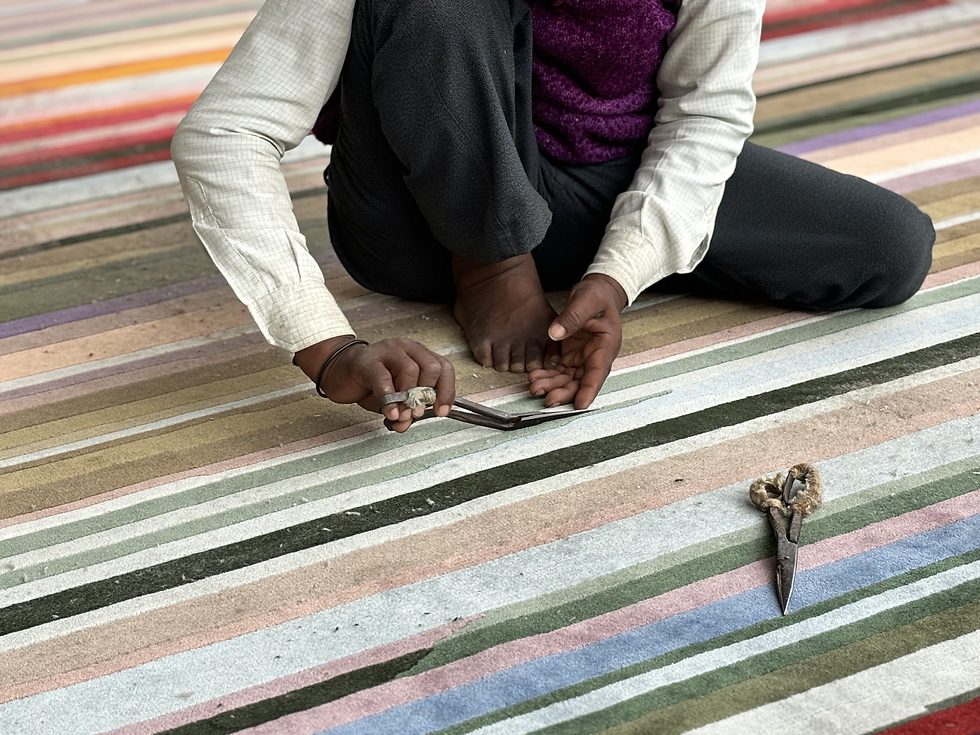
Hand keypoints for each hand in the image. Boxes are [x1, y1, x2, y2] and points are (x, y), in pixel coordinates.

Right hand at [294, 336, 454, 432]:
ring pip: (410, 370)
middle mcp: (406, 349)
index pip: (443, 368)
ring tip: (400, 414)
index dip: (446, 391)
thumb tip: (406, 424)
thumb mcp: (394, 401)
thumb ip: (404, 412)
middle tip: (416, 413)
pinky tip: (388, 412)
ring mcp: (386, 351)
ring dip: (408, 398)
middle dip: (427, 394)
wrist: (339, 372)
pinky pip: (382, 378)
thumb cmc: (370, 383)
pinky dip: (388, 398)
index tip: (441, 411)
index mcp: (418, 355)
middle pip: (431, 367)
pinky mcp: (366, 361)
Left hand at [528, 274, 626, 408]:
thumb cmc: (598, 295)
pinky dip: (548, 376)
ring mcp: (582, 358)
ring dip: (553, 387)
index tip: (580, 405)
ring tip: (535, 387)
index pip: (598, 372)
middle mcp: (595, 357)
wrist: (597, 292)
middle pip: (581, 382)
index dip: (589, 390)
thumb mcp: (587, 299)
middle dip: (565, 393)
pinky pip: (559, 372)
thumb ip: (573, 315)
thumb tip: (555, 333)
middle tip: (547, 399)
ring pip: (568, 380)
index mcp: (606, 346)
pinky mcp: (571, 356)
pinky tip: (535, 377)